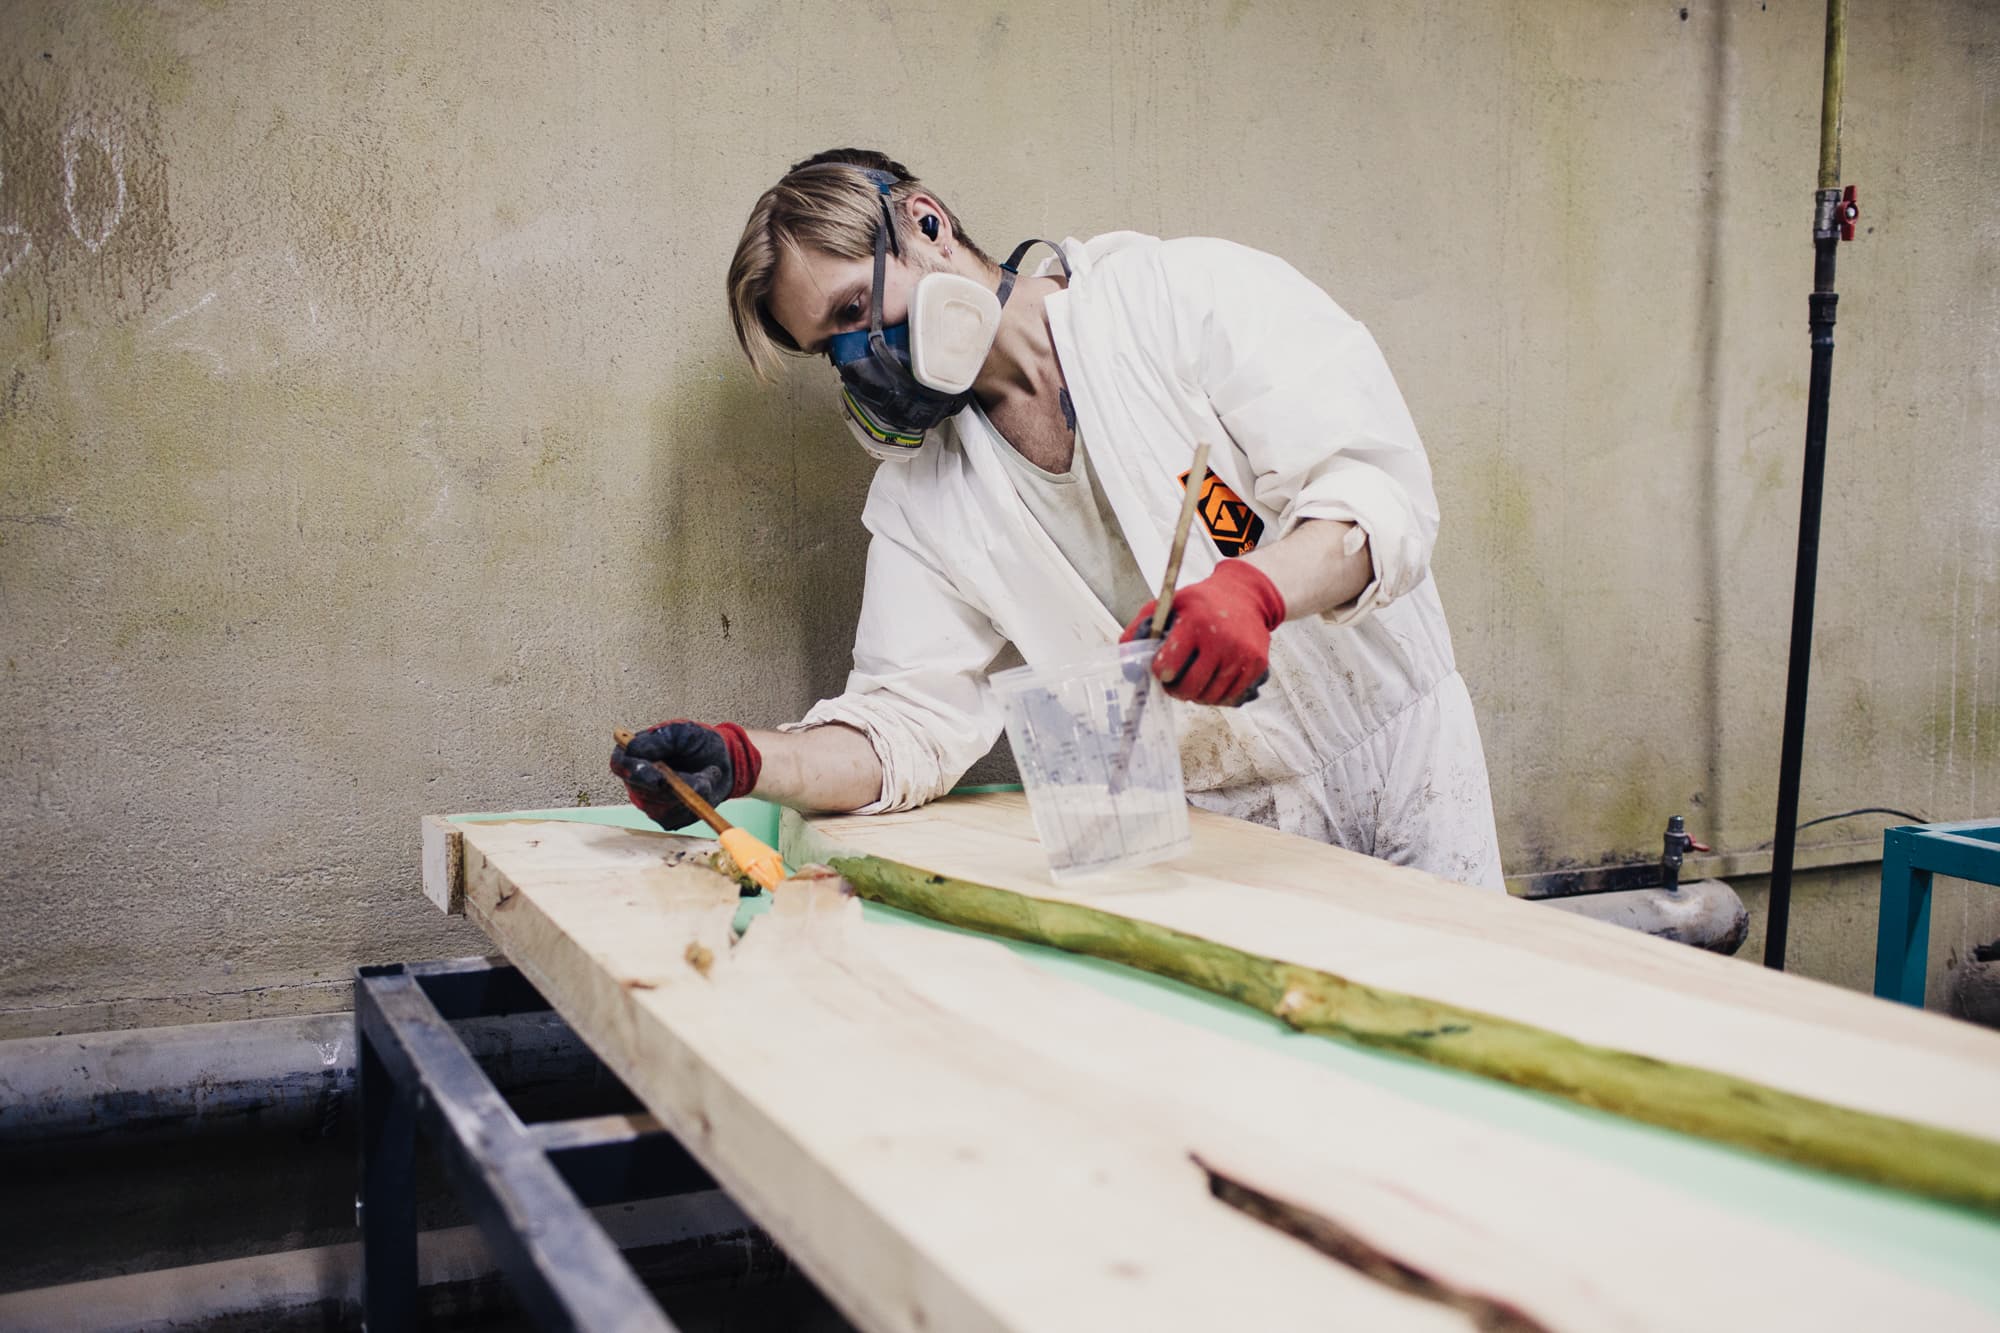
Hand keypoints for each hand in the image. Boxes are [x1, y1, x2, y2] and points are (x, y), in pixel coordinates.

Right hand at [609, 720, 761, 830]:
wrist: (722, 760)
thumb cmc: (698, 743)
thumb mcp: (684, 732)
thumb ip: (659, 739)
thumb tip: (633, 746)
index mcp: (633, 754)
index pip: (621, 765)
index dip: (637, 773)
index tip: (659, 778)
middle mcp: (636, 781)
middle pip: (642, 793)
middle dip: (675, 788)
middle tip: (701, 778)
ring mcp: (649, 801)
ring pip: (663, 809)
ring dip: (691, 794)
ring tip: (707, 775)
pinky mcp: (666, 817)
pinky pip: (677, 819)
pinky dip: (697, 804)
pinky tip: (705, 787)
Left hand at [1120, 559, 1285, 705]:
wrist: (1246, 596)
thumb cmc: (1201, 603)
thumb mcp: (1169, 604)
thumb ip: (1141, 627)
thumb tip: (1126, 661)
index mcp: (1194, 622)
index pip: (1167, 666)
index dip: (1160, 673)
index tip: (1161, 669)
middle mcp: (1220, 639)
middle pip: (1189, 688)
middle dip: (1176, 691)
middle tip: (1174, 684)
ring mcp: (1241, 654)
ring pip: (1210, 697)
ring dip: (1196, 696)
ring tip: (1193, 682)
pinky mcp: (1257, 665)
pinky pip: (1231, 697)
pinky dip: (1217, 697)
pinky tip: (1211, 683)